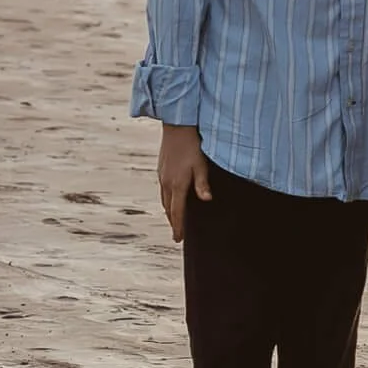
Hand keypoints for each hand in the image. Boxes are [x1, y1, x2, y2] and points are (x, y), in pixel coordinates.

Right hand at [156, 124, 210, 240]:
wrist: (177, 127)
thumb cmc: (192, 146)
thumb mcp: (201, 165)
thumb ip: (202, 184)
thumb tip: (206, 200)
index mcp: (177, 185)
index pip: (177, 212)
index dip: (178, 227)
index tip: (178, 239)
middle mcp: (166, 183)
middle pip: (168, 209)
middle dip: (173, 222)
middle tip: (177, 234)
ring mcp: (162, 176)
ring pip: (164, 200)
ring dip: (169, 212)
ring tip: (174, 220)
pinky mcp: (160, 169)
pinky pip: (162, 190)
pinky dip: (166, 200)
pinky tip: (171, 199)